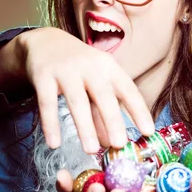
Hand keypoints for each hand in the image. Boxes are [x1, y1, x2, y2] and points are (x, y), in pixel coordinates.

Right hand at [0, 27, 154, 152]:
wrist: (45, 40)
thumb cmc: (77, 67)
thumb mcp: (95, 82)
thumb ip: (102, 111)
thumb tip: (109, 143)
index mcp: (108, 66)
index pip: (128, 89)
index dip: (139, 110)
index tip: (148, 132)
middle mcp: (90, 66)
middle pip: (104, 95)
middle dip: (113, 120)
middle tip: (120, 145)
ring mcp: (66, 69)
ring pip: (77, 100)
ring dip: (85, 126)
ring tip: (91, 150)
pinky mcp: (43, 75)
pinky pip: (48, 103)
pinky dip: (51, 124)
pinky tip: (54, 143)